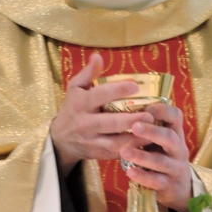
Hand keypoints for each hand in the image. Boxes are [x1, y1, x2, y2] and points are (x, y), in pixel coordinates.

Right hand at [50, 53, 154, 175]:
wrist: (60, 140)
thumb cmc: (72, 107)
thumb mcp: (75, 88)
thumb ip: (88, 73)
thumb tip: (98, 56)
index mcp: (80, 103)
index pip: (98, 96)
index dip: (117, 90)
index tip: (135, 86)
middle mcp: (85, 123)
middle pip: (108, 123)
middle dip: (129, 119)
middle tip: (150, 114)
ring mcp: (91, 141)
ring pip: (114, 143)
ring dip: (134, 138)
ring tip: (151, 130)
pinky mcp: (98, 155)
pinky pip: (116, 154)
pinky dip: (131, 149)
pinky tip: (146, 142)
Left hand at [119, 102, 191, 211]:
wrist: (179, 188)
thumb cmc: (163, 157)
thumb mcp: (160, 141)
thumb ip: (148, 128)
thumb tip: (122, 112)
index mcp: (176, 133)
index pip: (175, 116)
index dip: (161, 110)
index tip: (145, 109)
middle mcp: (178, 149)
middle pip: (169, 137)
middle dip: (151, 131)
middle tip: (134, 126)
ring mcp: (175, 168)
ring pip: (160, 161)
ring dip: (141, 156)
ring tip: (124, 151)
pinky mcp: (169, 185)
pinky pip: (156, 181)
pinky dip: (142, 176)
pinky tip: (129, 172)